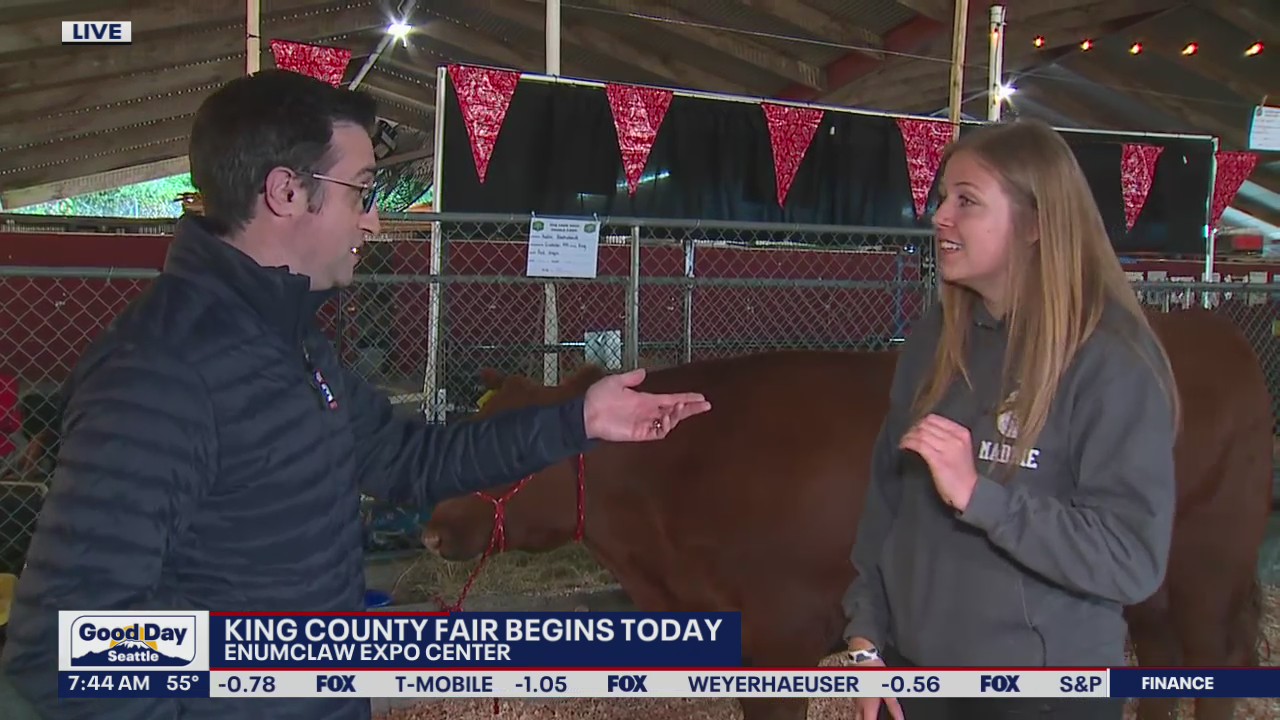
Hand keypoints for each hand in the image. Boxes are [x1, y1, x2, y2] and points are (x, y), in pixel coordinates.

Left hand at [582, 368, 710, 441]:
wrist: (586, 413)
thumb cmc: (599, 396)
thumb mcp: (616, 381)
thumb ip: (631, 378)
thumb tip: (644, 372)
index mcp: (646, 399)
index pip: (671, 399)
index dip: (686, 398)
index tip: (701, 397)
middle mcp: (648, 411)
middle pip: (675, 411)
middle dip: (690, 408)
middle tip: (705, 405)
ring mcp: (645, 423)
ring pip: (669, 421)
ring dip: (679, 415)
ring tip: (682, 408)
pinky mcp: (639, 433)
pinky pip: (658, 432)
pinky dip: (667, 426)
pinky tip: (670, 417)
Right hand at [848, 639, 902, 719]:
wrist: (863, 659)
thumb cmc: (876, 673)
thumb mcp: (888, 691)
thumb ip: (894, 707)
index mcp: (868, 706)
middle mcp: (859, 705)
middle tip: (875, 718)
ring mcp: (856, 700)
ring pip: (856, 716)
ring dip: (864, 718)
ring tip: (873, 716)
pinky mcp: (856, 694)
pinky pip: (857, 708)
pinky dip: (862, 713)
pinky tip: (869, 710)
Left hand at [899, 414, 978, 512]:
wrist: (970, 491)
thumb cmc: (963, 473)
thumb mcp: (960, 449)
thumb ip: (948, 438)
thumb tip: (925, 432)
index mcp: (961, 433)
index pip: (934, 419)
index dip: (920, 423)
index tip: (914, 429)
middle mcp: (954, 438)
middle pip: (926, 425)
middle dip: (912, 429)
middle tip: (906, 436)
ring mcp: (947, 448)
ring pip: (920, 434)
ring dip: (908, 436)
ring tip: (903, 442)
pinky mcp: (938, 460)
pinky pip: (919, 445)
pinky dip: (908, 443)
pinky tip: (904, 446)